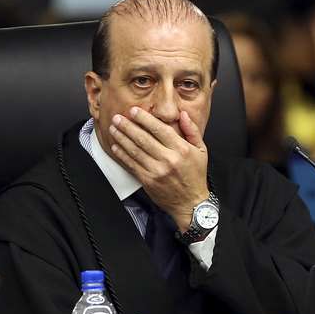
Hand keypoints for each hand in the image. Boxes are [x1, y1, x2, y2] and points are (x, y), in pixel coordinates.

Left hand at [108, 106, 209, 230]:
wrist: (191, 202)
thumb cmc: (195, 175)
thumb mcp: (201, 150)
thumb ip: (192, 130)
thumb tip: (183, 114)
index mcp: (182, 149)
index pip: (160, 129)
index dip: (145, 119)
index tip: (133, 111)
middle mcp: (169, 159)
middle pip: (144, 139)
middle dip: (128, 126)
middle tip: (117, 117)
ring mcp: (157, 171)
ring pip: (135, 151)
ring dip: (122, 138)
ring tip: (113, 129)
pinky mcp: (148, 180)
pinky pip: (132, 165)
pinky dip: (122, 155)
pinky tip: (115, 146)